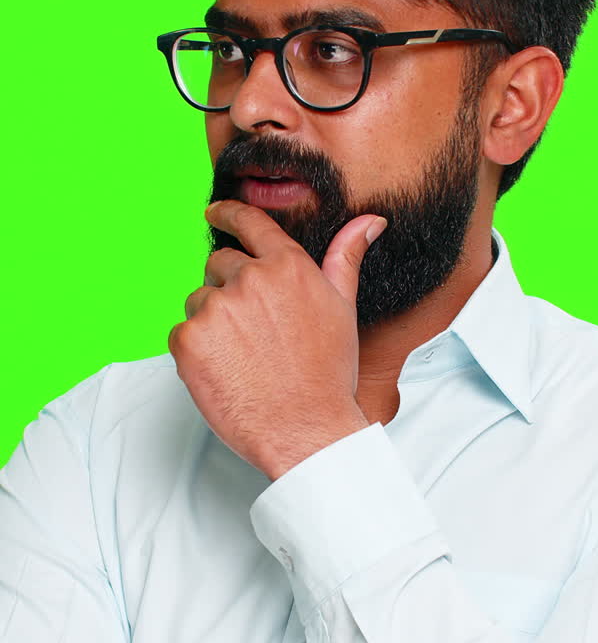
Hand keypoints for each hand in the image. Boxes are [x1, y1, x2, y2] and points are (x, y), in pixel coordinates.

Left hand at [168, 200, 386, 479]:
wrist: (306, 430)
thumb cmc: (327, 376)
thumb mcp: (342, 309)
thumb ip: (346, 258)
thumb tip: (370, 221)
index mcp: (288, 267)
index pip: (250, 223)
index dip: (228, 214)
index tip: (215, 212)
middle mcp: (250, 279)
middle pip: (218, 265)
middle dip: (228, 290)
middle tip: (251, 332)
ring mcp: (216, 309)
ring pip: (198, 302)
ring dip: (211, 323)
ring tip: (243, 358)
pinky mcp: (189, 340)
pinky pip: (181, 334)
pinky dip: (196, 352)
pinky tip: (225, 373)